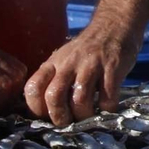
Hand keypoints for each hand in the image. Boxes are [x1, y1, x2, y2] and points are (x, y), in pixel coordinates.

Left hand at [25, 24, 141, 125]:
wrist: (114, 26)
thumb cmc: (87, 50)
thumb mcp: (64, 59)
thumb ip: (54, 80)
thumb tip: (46, 112)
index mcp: (53, 63)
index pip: (33, 87)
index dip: (35, 108)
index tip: (46, 117)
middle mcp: (68, 63)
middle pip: (54, 96)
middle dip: (60, 117)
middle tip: (68, 123)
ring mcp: (91, 65)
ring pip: (80, 99)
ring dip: (84, 115)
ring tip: (88, 116)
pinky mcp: (112, 68)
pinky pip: (107, 97)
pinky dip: (107, 108)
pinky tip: (107, 106)